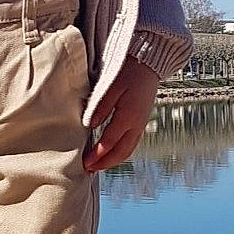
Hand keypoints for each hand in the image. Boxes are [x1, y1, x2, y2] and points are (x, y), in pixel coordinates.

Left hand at [82, 57, 160, 172]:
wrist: (148, 63)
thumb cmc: (129, 71)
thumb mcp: (111, 86)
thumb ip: (100, 106)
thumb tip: (90, 125)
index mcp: (129, 116)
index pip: (110, 142)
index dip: (97, 155)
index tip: (85, 163)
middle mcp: (137, 124)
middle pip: (122, 152)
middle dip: (105, 164)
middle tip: (90, 170)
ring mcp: (141, 124)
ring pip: (128, 150)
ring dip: (113, 160)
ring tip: (98, 165)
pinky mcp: (141, 121)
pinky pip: (131, 143)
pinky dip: (120, 152)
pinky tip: (110, 152)